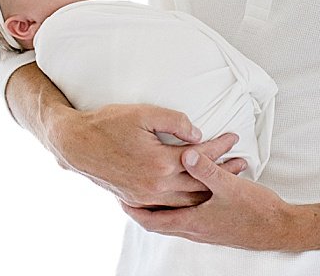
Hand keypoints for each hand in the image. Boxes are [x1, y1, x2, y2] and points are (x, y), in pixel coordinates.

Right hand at [52, 103, 247, 208]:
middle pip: (200, 182)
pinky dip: (187, 201)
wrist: (77, 145)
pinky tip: (195, 195)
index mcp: (161, 162)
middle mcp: (156, 184)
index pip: (201, 156)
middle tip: (242, 164)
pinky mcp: (137, 200)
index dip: (221, 146)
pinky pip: (170, 206)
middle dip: (223, 172)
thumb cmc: (108, 124)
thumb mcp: (144, 113)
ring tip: (226, 181)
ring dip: (209, 190)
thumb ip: (175, 121)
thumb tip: (198, 134)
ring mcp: (147, 196)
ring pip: (187, 200)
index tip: (235, 137)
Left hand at [120, 148, 305, 251]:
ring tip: (150, 194)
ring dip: (161, 208)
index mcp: (192, 221)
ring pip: (174, 220)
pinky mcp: (215, 227)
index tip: (119, 200)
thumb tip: (185, 152)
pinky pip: (188, 218)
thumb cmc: (256, 211)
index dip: (134, 210)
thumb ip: (205, 168)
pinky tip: (183, 198)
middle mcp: (195, 230)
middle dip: (142, 209)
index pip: (153, 219)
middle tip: (126, 197)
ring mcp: (205, 231)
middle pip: (159, 222)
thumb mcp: (229, 186)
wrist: (280, 229)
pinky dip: (179, 208)